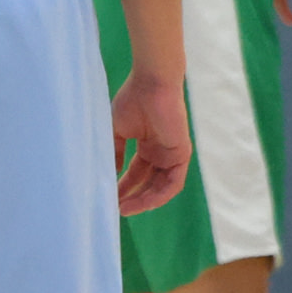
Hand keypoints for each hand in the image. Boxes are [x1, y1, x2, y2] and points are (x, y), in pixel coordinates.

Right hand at [110, 66, 192, 215]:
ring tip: (125, 209)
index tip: (109, 198)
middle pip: (148, 183)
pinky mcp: (181, 154)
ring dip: (143, 200)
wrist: (151, 83)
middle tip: (116, 209)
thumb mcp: (118, 130)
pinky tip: (142, 202)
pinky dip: (159, 195)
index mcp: (148, 145)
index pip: (136, 173)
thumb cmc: (133, 100)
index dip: (124, 187)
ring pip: (160, 187)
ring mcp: (172, 154)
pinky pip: (173, 183)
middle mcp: (161, 152)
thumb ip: (115, 152)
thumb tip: (111, 173)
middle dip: (132, 197)